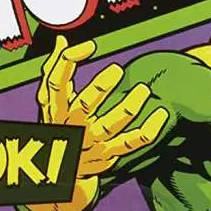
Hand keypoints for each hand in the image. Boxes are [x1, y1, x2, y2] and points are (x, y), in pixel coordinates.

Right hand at [33, 35, 167, 210]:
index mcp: (55, 109)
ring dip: (127, 108)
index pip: (56, 83)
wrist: (62, 170)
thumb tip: (63, 40)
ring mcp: (91, 143)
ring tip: (142, 90)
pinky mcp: (108, 155)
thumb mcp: (49, 100)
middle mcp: (72, 126)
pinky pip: (131, 143)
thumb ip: (55, 68)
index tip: (90, 47)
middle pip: (83, 106)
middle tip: (116, 70)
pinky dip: (148, 130)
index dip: (69, 62)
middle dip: (99, 88)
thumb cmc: (58, 125)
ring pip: (109, 126)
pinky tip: (161, 114)